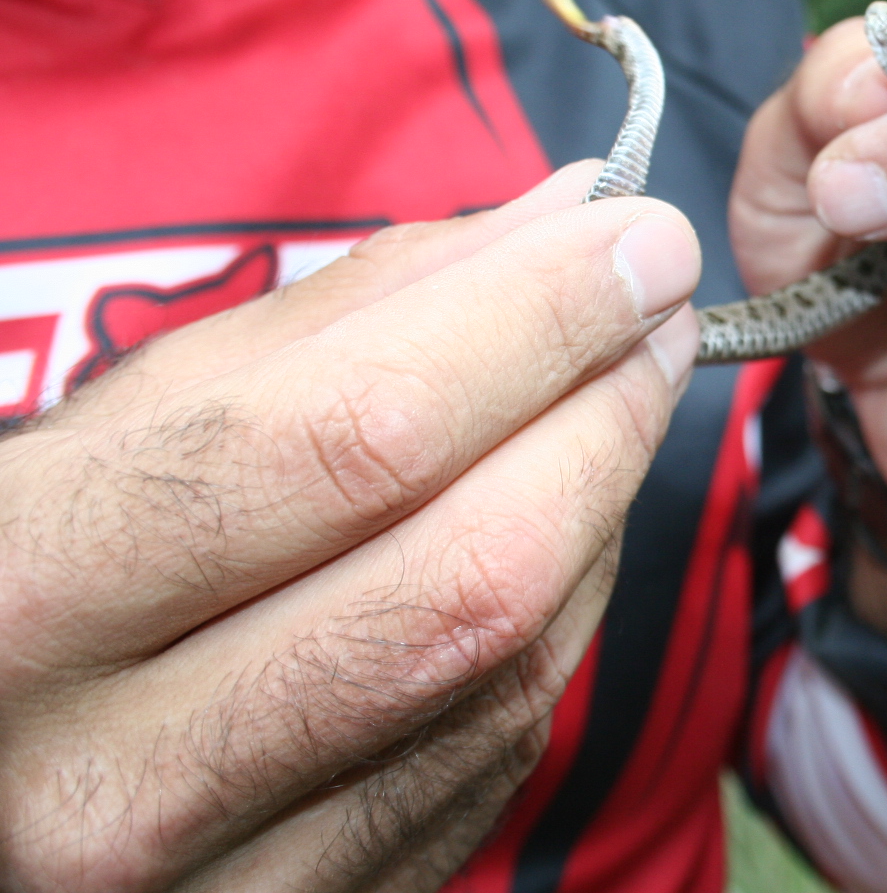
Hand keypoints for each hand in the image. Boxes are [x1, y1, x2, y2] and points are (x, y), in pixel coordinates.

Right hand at [0, 163, 700, 891]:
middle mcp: (114, 783)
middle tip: (661, 309)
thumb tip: (559, 222)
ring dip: (602, 506)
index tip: (641, 238)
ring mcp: (220, 886)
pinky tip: (564, 528)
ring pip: (510, 669)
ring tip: (620, 393)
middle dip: (606, 411)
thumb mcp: (122, 420)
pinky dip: (561, 616)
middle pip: (473, 571)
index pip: (357, 437)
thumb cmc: (25, 570)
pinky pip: (498, 751)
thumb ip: (341, 317)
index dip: (537, 323)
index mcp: (22, 598)